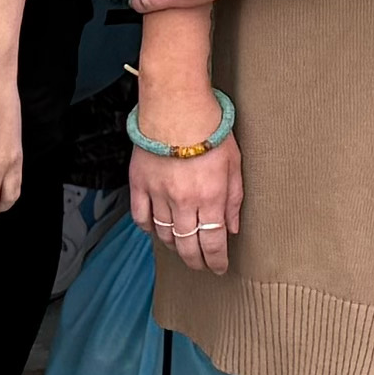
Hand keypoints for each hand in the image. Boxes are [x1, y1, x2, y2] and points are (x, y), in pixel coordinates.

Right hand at [130, 124, 242, 275]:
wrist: (177, 107)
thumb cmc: (210, 130)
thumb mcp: (234, 164)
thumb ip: (234, 199)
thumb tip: (233, 228)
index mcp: (211, 198)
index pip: (213, 242)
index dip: (216, 261)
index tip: (219, 267)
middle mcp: (184, 202)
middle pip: (188, 245)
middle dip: (196, 261)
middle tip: (200, 265)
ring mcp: (159, 195)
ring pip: (164, 235)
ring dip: (174, 247)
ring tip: (182, 249)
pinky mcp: (140, 185)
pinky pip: (141, 217)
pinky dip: (148, 228)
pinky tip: (156, 230)